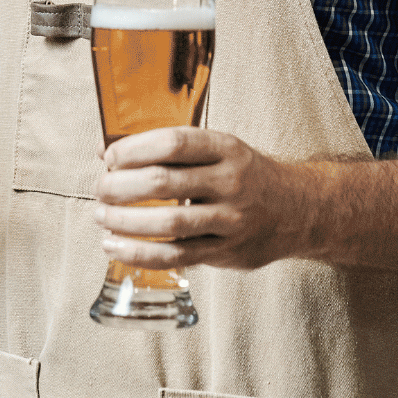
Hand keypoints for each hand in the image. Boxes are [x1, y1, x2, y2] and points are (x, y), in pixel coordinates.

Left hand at [92, 127, 311, 270]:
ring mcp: (230, 219)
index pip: (173, 142)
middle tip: (101, 189)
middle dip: (121, 187)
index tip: (109, 157)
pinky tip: (116, 247)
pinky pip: (176, 255)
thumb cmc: (245, 175)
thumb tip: (106, 151)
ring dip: (125, 221)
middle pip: (164, 182)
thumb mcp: (218, 150)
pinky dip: (140, 253)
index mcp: (226, 148)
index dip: (134, 149)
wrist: (297, 210)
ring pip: (168, 223)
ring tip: (101, 217)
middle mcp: (231, 182)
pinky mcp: (225, 251)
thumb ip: (169, 151)